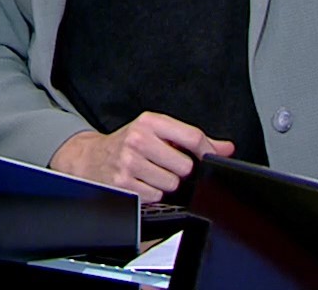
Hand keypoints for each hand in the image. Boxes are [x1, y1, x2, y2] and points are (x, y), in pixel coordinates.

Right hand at [48, 112, 233, 200]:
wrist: (91, 157)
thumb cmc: (128, 143)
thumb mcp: (156, 132)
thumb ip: (191, 139)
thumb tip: (226, 148)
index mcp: (150, 122)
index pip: (192, 137)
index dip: (207, 151)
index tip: (208, 158)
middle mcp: (138, 139)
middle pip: (185, 165)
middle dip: (179, 170)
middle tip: (164, 164)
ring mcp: (130, 162)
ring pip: (171, 183)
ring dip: (165, 183)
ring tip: (150, 173)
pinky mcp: (124, 182)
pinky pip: (156, 196)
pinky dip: (152, 193)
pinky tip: (141, 182)